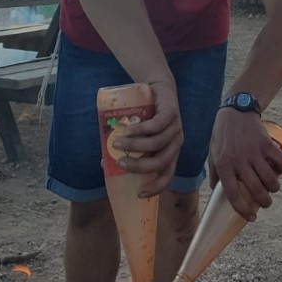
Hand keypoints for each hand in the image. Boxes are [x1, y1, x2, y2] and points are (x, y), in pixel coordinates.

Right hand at [114, 78, 183, 197]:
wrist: (159, 88)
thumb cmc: (146, 117)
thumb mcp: (138, 137)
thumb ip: (127, 150)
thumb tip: (105, 165)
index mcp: (170, 154)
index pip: (167, 176)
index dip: (155, 187)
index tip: (139, 194)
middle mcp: (175, 144)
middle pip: (160, 162)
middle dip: (139, 166)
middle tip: (120, 162)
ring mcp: (175, 128)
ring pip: (156, 144)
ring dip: (134, 146)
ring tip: (116, 143)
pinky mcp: (172, 113)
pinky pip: (156, 125)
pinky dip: (141, 130)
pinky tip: (127, 130)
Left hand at [208, 111, 281, 220]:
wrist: (235, 111)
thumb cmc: (222, 135)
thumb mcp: (213, 154)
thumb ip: (215, 173)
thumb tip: (216, 192)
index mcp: (224, 166)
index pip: (233, 195)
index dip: (243, 209)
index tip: (251, 217)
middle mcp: (239, 161)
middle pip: (256, 190)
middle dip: (264, 202)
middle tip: (266, 203)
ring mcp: (254, 152)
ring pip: (270, 179)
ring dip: (274, 188)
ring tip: (273, 188)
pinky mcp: (266, 144)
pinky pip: (280, 162)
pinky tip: (280, 170)